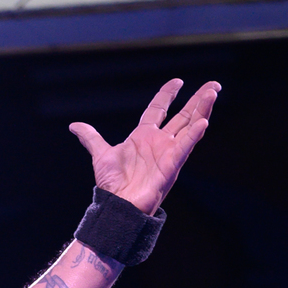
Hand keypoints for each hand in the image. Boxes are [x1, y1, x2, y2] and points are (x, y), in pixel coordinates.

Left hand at [69, 78, 219, 214]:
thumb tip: (74, 126)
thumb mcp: (100, 155)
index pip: (158, 109)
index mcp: (143, 136)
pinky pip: (185, 146)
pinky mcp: (172, 165)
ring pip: (190, 126)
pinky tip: (203, 121)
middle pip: (183, 115)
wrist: (117, 205)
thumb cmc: (112, 184)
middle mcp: (159, 142)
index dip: (167, 95)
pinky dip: (194, 134)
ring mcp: (168, 152)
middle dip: (198, 100)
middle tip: (213, 85)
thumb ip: (91, 138)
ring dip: (202, 110)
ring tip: (213, 93)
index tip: (178, 82)